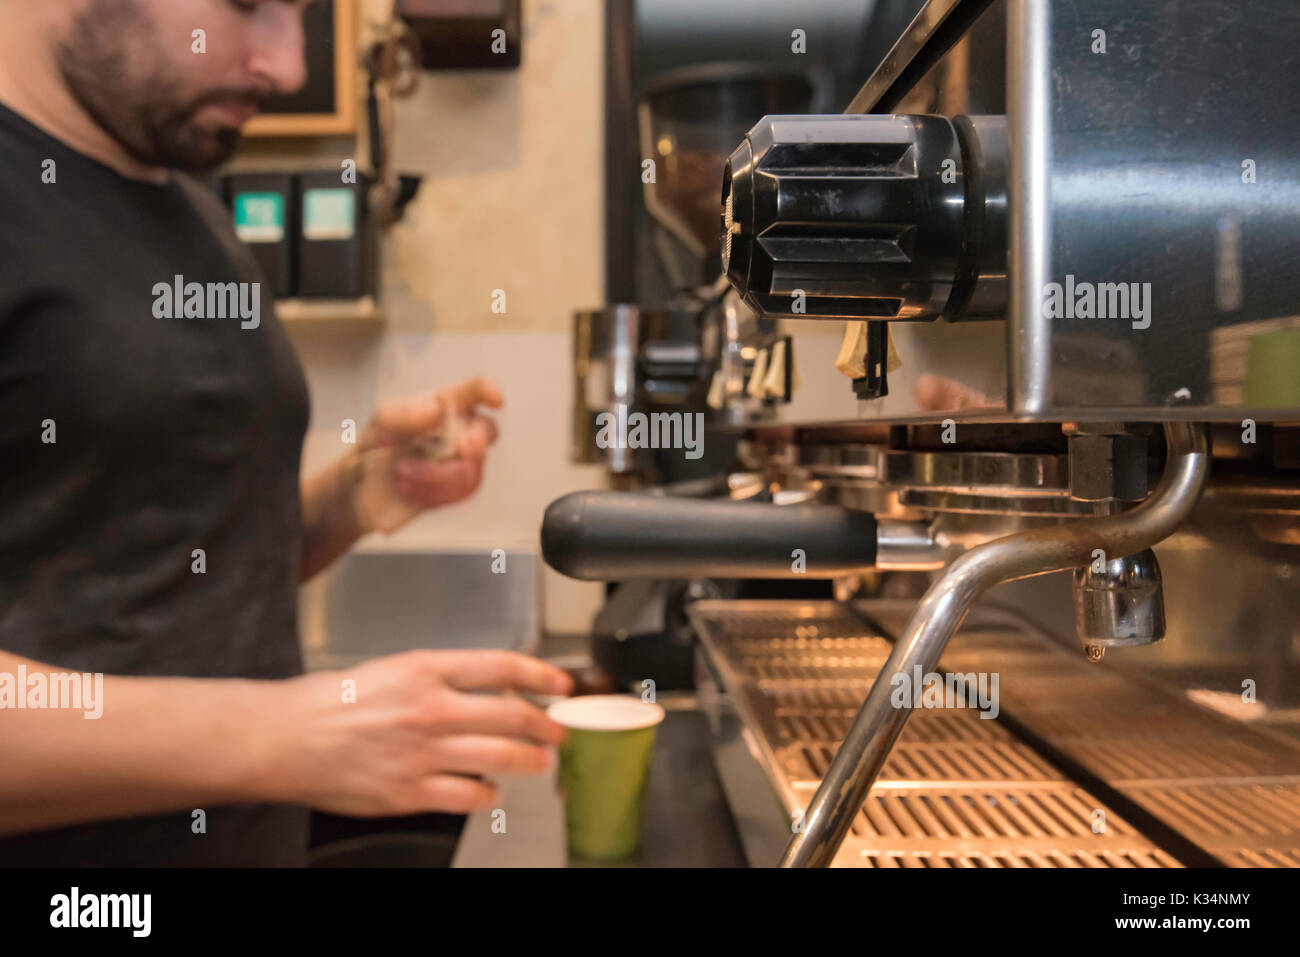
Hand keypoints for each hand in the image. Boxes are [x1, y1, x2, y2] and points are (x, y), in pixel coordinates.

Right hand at [272, 649, 573, 815]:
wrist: (285, 738)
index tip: (561, 683)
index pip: (502, 665)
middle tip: (559, 728)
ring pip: (501, 757)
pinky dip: (489, 792)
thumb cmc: (331, 701)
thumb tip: (491, 684)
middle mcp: (429, 709)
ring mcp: (422, 753)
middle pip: (512, 714)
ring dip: (530, 759)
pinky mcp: (410, 792)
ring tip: (539, 759)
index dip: (542, 674)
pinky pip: (470, 795)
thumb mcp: (392, 668)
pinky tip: (490, 788)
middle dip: (546, 724)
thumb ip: (442, 676)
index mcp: (424, 669)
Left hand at [351, 377, 503, 531]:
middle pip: (487, 432)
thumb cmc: (375, 444)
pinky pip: (461, 492)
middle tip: (461, 448)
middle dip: (477, 442)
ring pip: (472, 469)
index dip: (490, 392)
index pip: (475, 391)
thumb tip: (436, 410)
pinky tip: (407, 489)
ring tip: (400, 473)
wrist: (361, 487)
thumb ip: (405, 414)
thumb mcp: (382, 422)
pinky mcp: (456, 490)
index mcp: (446, 406)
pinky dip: (433, 492)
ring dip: (436, 475)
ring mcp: (461, 462)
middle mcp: (460, 430)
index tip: (497, 401)